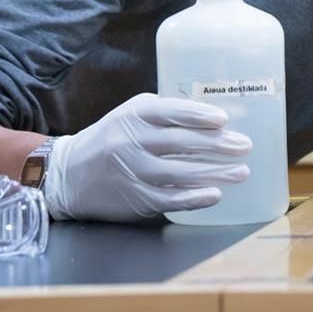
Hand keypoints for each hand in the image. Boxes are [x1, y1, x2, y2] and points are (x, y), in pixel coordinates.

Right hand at [43, 93, 250, 221]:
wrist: (68, 175)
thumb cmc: (110, 139)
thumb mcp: (128, 115)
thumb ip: (162, 112)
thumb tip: (208, 116)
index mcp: (133, 117)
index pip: (171, 113)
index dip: (198, 116)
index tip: (224, 119)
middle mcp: (131, 142)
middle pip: (181, 143)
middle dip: (217, 145)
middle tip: (244, 145)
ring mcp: (132, 172)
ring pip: (180, 173)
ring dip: (215, 173)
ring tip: (241, 172)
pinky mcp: (134, 199)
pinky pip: (169, 199)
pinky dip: (194, 198)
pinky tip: (215, 195)